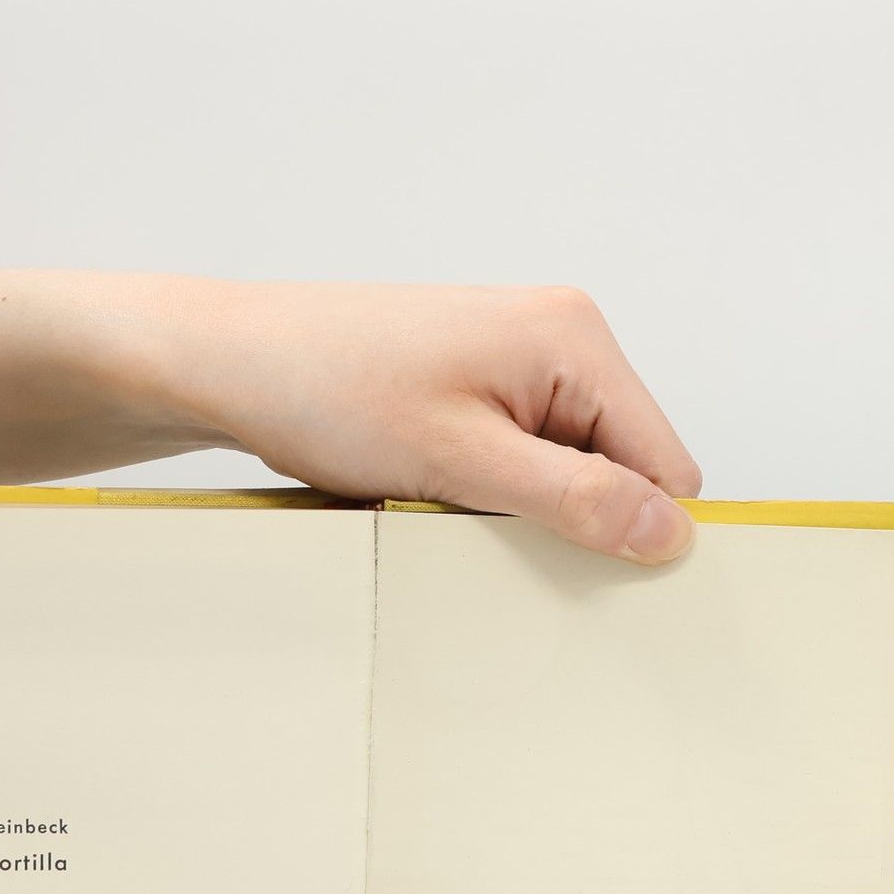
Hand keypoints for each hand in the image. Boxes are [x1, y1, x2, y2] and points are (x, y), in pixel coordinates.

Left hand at [153, 281, 703, 564]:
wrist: (225, 362)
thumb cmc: (324, 388)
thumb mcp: (460, 461)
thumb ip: (576, 498)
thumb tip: (668, 532)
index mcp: (573, 337)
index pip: (666, 463)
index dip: (633, 525)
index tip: (574, 560)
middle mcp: (561, 332)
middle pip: (626, 464)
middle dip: (574, 511)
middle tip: (490, 524)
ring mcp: (523, 352)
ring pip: (577, 463)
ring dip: (528, 500)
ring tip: (450, 493)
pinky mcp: (487, 375)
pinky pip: (531, 451)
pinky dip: (496, 483)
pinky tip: (438, 482)